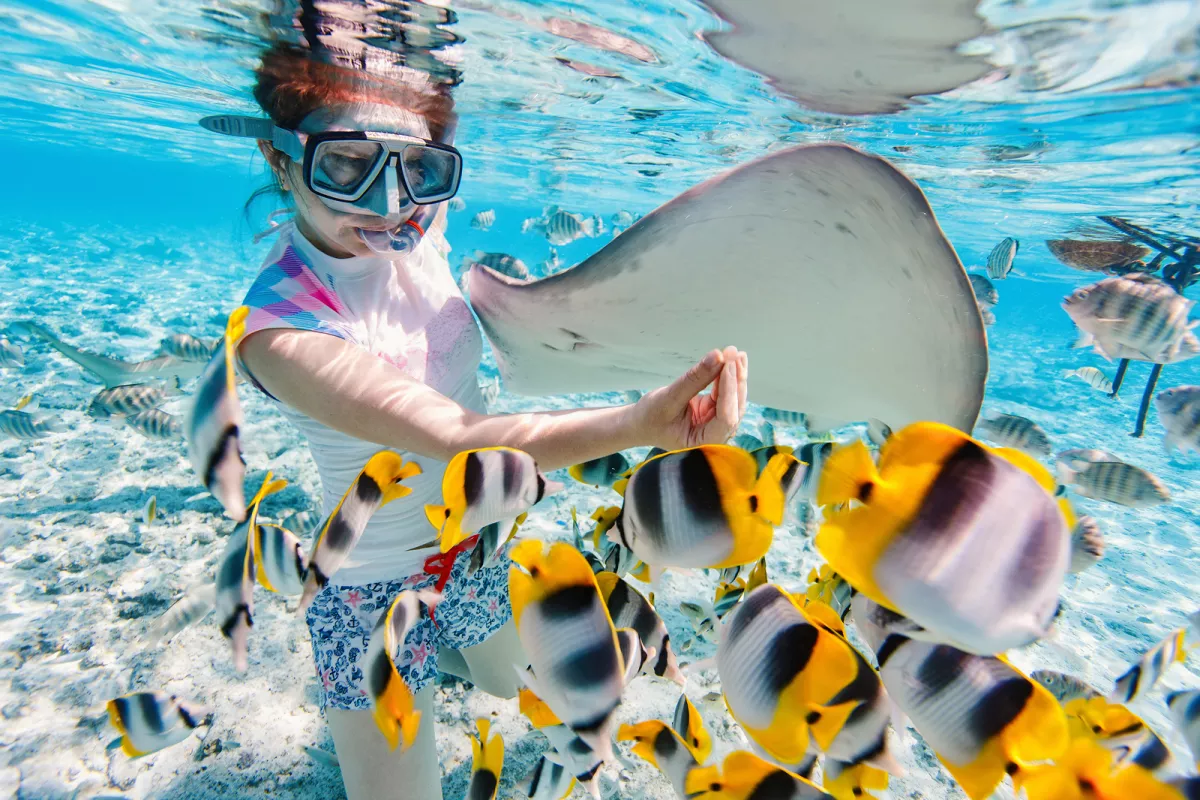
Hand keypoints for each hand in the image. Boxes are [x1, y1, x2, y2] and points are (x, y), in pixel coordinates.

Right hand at [634, 345, 748, 450]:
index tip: (728, 364)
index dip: (729, 391)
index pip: (725, 418)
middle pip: (734, 407)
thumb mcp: (669, 397)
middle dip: (736, 380)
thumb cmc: (649, 418)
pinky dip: (727, 376)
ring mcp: (715, 423)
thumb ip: (694, 379)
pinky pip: (724, 392)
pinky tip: (730, 360)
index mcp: (704, 444)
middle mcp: (715, 436)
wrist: (639, 423)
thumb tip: (717, 356)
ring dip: (735, 375)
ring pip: (733, 399)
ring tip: (735, 352)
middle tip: (734, 353)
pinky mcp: (713, 411)